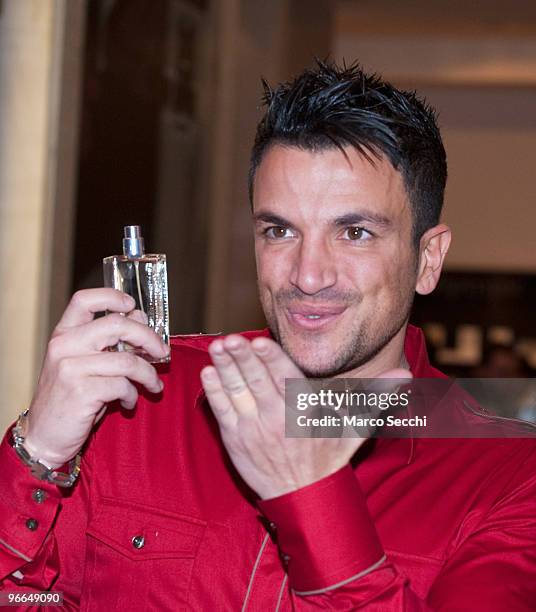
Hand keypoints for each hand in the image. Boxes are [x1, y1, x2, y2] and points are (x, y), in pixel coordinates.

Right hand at [23, 288, 168, 467]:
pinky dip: (132, 395)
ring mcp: (71, 369)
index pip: (84, 300)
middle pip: (117, 325)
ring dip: (148, 374)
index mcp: (64, 334)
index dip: (112, 297)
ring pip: (127, 360)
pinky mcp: (82, 392)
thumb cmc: (70, 398)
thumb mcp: (84, 364)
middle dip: (148, 337)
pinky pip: (123, 385)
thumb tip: (139, 316)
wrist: (45, 436)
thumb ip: (108, 341)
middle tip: (162, 352)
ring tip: (152, 385)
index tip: (133, 306)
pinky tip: (128, 402)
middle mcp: (64, 346)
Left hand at [201, 334, 410, 498]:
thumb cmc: (329, 457)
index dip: (270, 359)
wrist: (305, 498)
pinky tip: (208, 374)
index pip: (284, 379)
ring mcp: (253, 429)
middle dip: (242, 357)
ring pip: (236, 392)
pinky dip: (214, 392)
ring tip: (218, 348)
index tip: (258, 341)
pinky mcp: (235, 439)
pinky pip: (222, 411)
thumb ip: (375, 398)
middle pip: (256, 380)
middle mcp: (276, 418)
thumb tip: (406, 377)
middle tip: (231, 338)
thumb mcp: (356, 427)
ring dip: (225, 368)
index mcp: (303, 411)